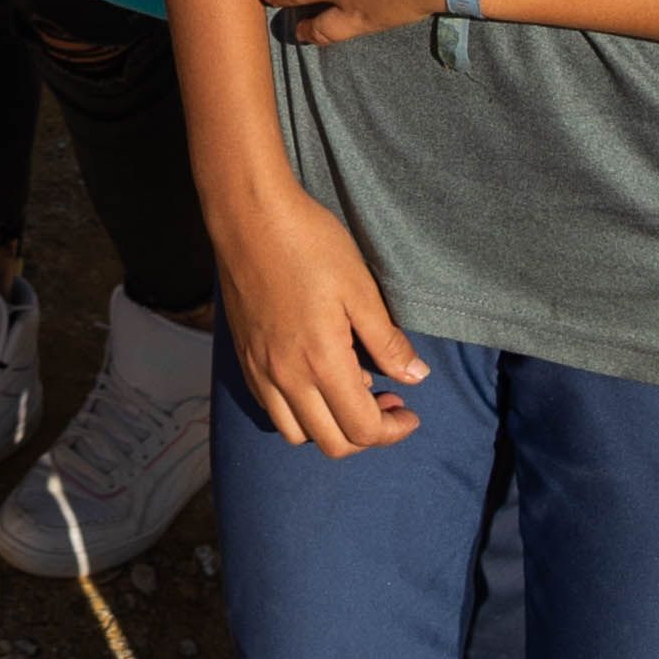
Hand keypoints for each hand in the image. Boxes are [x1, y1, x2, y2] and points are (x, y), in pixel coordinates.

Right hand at [210, 181, 426, 458]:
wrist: (248, 216)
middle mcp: (286, 377)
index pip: (362, 429)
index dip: (394, 430)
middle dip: (367, 435)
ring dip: (330, 428)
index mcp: (322, 362)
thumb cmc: (309, 244)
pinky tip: (317, 379)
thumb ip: (388, 342)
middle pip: (331, 443)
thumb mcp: (360, 288)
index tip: (411, 412)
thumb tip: (415, 377)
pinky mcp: (244, 357)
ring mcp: (259, 369)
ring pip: (296, 433)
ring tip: (352, 391)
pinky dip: (300, 412)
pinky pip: (271, 408)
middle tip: (389, 402)